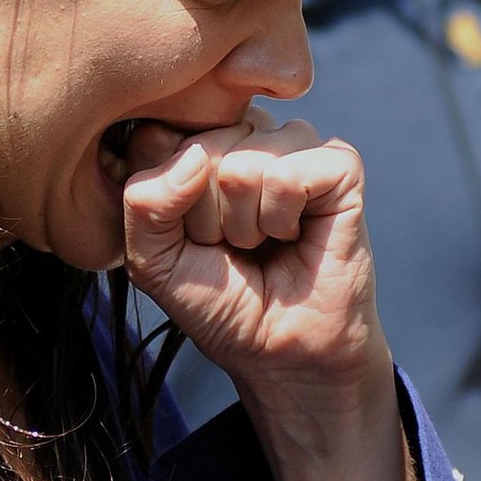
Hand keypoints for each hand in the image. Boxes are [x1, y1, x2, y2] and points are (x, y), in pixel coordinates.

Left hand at [122, 113, 384, 420]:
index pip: (152, 136)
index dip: (163, 203)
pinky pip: (286, 176)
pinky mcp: (337, 162)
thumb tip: (196, 155)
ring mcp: (292, 141)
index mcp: (197, 140)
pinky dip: (281, 220)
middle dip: (206, 219)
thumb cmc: (219, 300)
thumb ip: (143, 202)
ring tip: (262, 242)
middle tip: (232, 246)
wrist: (280, 350)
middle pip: (197, 152)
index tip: (186, 235)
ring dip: (244, 225)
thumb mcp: (152, 258)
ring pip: (241, 165)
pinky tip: (293, 235)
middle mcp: (244, 130)